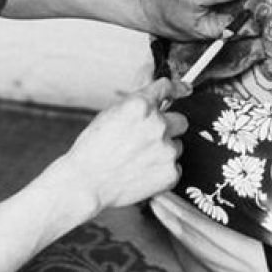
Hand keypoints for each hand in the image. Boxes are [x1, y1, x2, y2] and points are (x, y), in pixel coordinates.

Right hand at [60, 79, 187, 211]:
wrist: (85, 183)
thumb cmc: (92, 149)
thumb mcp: (111, 114)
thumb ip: (137, 102)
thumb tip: (153, 91)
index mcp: (141, 105)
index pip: (167, 88)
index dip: (178, 88)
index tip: (186, 90)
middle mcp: (158, 125)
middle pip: (181, 120)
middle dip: (169, 127)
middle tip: (150, 139)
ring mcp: (166, 150)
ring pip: (178, 145)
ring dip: (165, 149)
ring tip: (140, 160)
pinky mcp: (170, 173)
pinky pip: (175, 166)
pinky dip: (163, 169)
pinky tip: (143, 173)